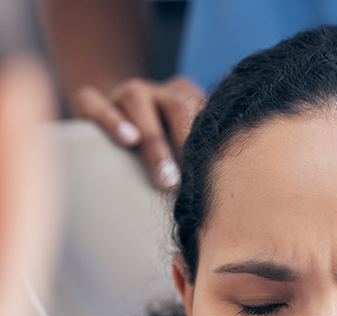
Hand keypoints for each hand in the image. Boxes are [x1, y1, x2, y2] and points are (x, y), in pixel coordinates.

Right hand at [74, 76, 205, 189]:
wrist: (118, 131)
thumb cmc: (164, 152)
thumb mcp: (186, 149)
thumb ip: (200, 153)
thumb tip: (221, 178)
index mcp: (184, 95)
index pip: (202, 112)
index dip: (206, 143)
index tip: (210, 175)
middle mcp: (156, 89)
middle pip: (176, 105)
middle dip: (183, 145)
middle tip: (188, 182)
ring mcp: (122, 92)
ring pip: (135, 98)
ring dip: (153, 140)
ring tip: (164, 174)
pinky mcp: (91, 101)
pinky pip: (93, 101)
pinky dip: (110, 119)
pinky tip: (128, 140)